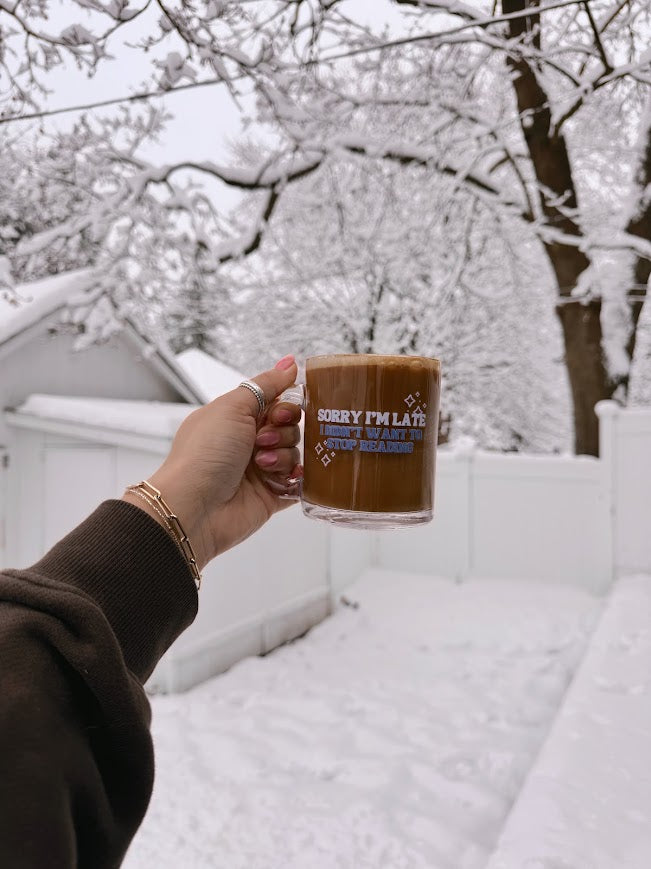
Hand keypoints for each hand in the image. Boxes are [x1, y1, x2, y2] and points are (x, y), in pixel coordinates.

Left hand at [122, 355, 301, 569]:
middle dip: (284, 432)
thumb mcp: (233, 407)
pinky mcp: (270, 496)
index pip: (276, 402)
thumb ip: (266, 385)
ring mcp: (260, 470)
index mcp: (235, 418)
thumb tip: (289, 362)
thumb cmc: (204, 455)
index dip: (284, 406)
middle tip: (263, 441)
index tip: (278, 413)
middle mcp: (247, 442)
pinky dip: (297, 480)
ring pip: (295, 454)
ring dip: (284, 456)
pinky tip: (285, 479)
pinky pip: (298, 484)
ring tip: (262, 466)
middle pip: (290, 427)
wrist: (195, 507)